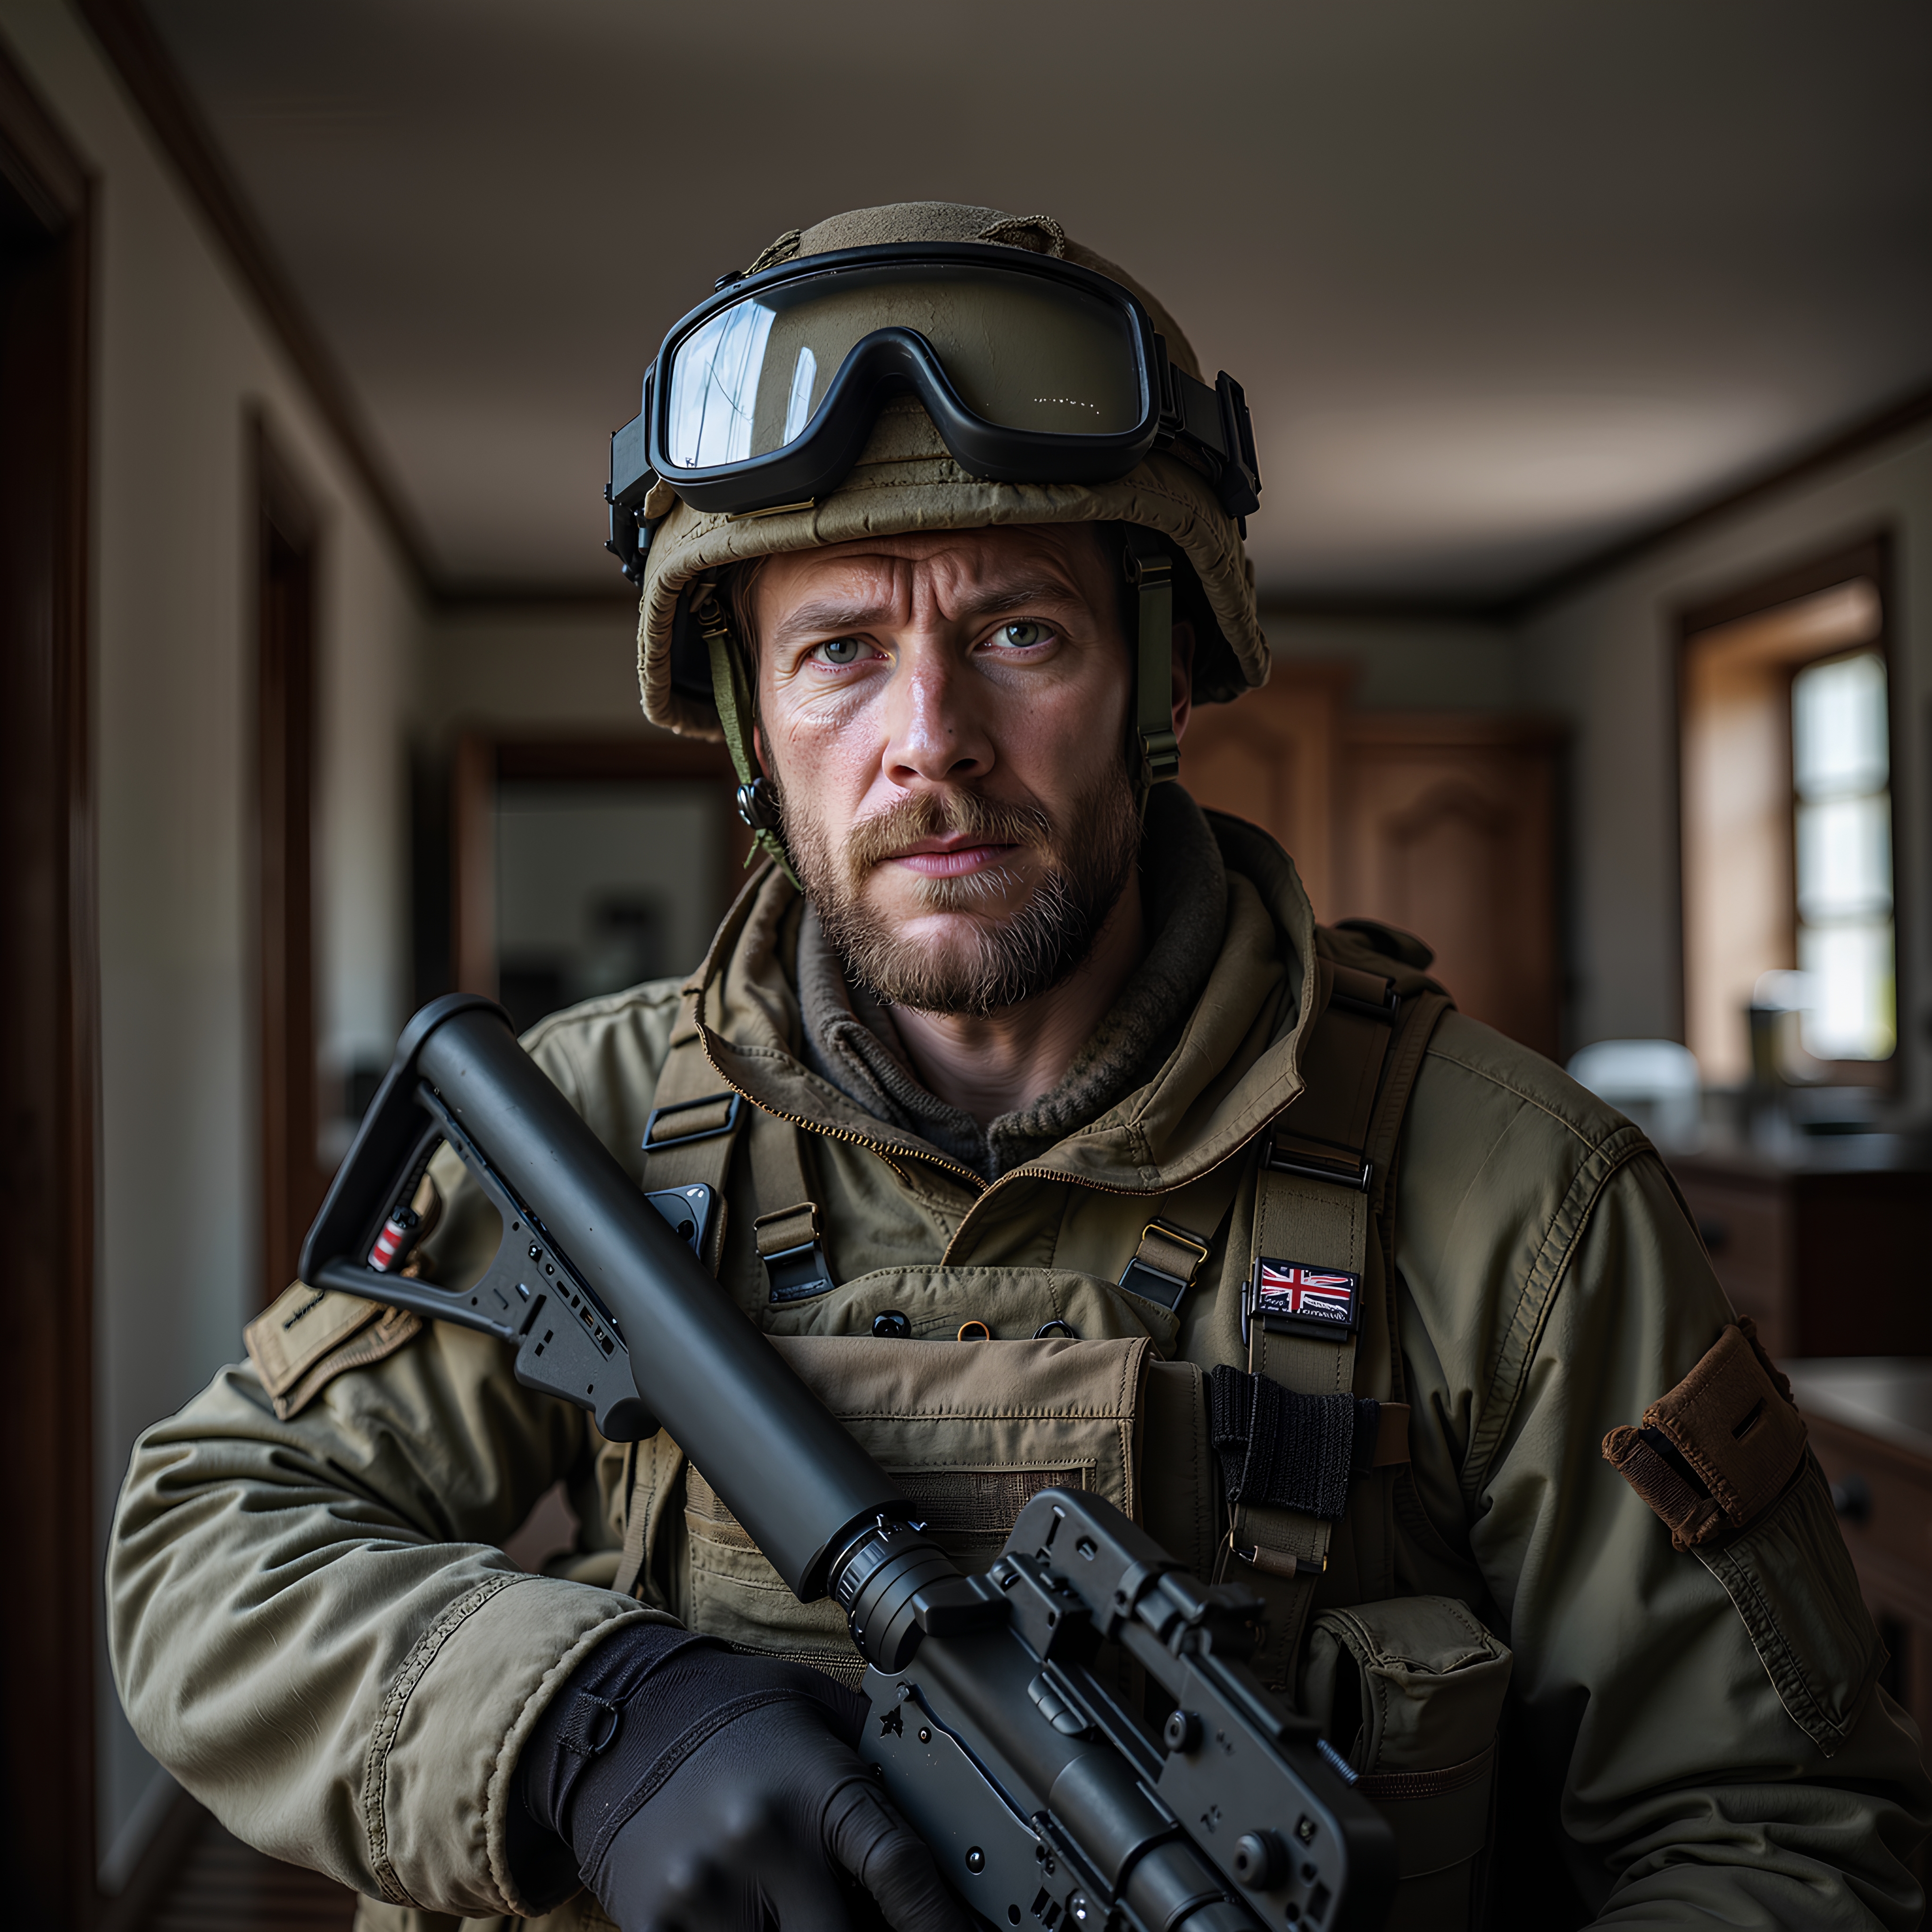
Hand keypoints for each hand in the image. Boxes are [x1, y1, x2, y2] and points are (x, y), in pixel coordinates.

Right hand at [592, 1678, 962, 1931]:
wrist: (623, 1716)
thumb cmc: (733, 1712)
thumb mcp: (816, 1708)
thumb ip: (879, 1753)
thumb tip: (953, 1795)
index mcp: (811, 1784)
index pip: (899, 1869)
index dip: (941, 1923)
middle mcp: (760, 1839)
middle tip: (880, 1927)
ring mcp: (704, 1890)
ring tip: (802, 1914)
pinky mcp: (655, 1924)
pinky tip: (757, 1926)